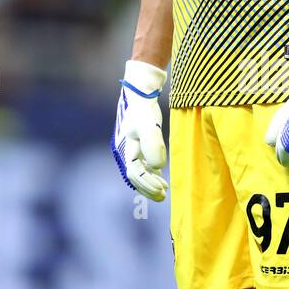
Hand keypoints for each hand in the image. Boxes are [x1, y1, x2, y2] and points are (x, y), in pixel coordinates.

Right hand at [111, 59, 167, 200]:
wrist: (140, 93)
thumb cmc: (143, 109)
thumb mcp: (149, 125)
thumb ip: (153, 145)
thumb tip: (157, 166)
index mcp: (124, 148)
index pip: (134, 173)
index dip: (147, 183)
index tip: (161, 189)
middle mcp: (124, 151)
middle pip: (134, 176)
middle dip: (147, 187)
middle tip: (163, 195)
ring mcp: (130, 148)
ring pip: (137, 171)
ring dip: (149, 181)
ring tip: (164, 189)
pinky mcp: (137, 144)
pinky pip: (141, 164)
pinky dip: (150, 172)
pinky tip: (160, 175)